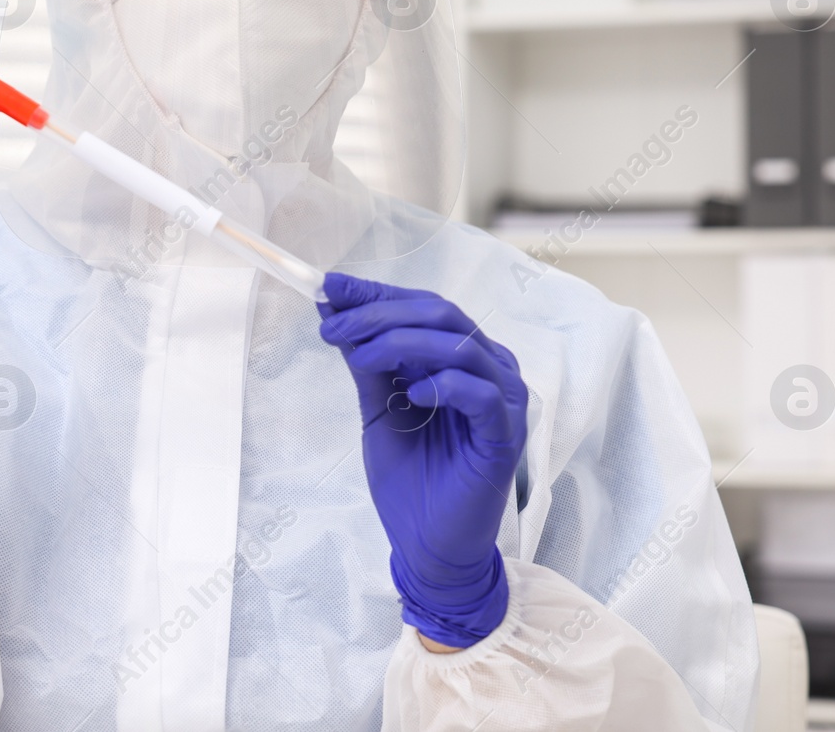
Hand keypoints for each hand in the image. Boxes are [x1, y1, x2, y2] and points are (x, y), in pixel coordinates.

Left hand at [317, 273, 527, 648]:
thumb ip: (368, 364)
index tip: (329, 287)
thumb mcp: (377, 410)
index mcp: (460, 359)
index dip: (376, 294)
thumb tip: (337, 313)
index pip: (422, 307)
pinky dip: (444, 385)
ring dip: (403, 341)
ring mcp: (502, 401)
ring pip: (459, 345)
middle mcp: (488, 370)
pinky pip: (480, 394)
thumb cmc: (411, 480)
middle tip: (335, 324)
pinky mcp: (505, 436)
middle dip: (381, 313)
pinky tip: (411, 396)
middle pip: (441, 314)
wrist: (427, 545)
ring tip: (361, 357)